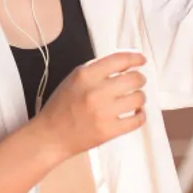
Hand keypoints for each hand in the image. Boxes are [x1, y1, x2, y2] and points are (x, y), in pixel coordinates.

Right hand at [30, 51, 147, 161]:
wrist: (51, 135)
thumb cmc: (61, 106)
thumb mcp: (74, 79)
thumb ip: (97, 69)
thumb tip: (125, 63)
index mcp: (85, 75)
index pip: (120, 59)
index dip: (135, 57)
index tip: (141, 60)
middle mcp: (96, 91)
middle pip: (134, 78)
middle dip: (139, 79)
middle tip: (136, 83)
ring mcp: (103, 112)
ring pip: (139, 98)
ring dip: (139, 97)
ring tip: (132, 100)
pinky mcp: (109, 131)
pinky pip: (137, 120)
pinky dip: (139, 115)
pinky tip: (134, 113)